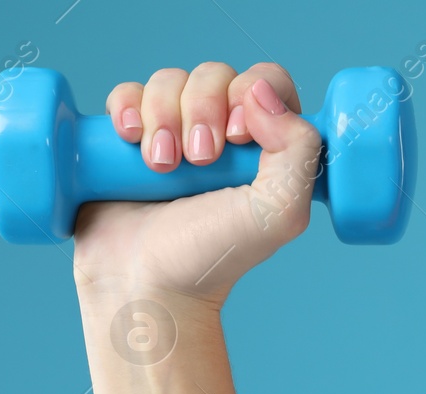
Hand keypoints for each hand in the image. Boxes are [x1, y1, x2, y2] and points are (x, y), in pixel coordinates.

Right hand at [73, 62, 322, 306]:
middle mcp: (220, 135)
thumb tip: (260, 91)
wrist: (144, 285)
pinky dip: (127, 108)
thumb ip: (299, 151)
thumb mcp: (279, 214)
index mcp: (264, 148)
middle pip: (214, 75)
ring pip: (169, 81)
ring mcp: (172, 134)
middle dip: (203, 110)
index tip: (237, 138)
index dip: (251, 93)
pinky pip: (127, 94)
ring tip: (161, 168)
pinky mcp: (129, 141)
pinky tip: (130, 140)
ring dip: (163, 117)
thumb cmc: (212, 258)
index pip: (265, 81)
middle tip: (198, 161)